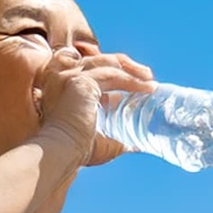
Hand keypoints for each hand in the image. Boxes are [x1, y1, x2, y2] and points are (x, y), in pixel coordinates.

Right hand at [32, 48, 154, 166]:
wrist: (62, 151)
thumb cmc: (76, 150)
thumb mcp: (99, 138)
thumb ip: (115, 137)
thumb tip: (136, 145)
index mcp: (65, 88)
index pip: (93, 72)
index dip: (115, 73)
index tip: (136, 82)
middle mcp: (64, 77)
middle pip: (99, 61)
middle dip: (125, 65)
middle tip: (147, 75)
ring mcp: (70, 76)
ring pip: (107, 63)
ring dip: (131, 70)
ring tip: (150, 78)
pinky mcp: (80, 80)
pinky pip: (112, 74)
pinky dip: (132, 80)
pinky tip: (146, 87)